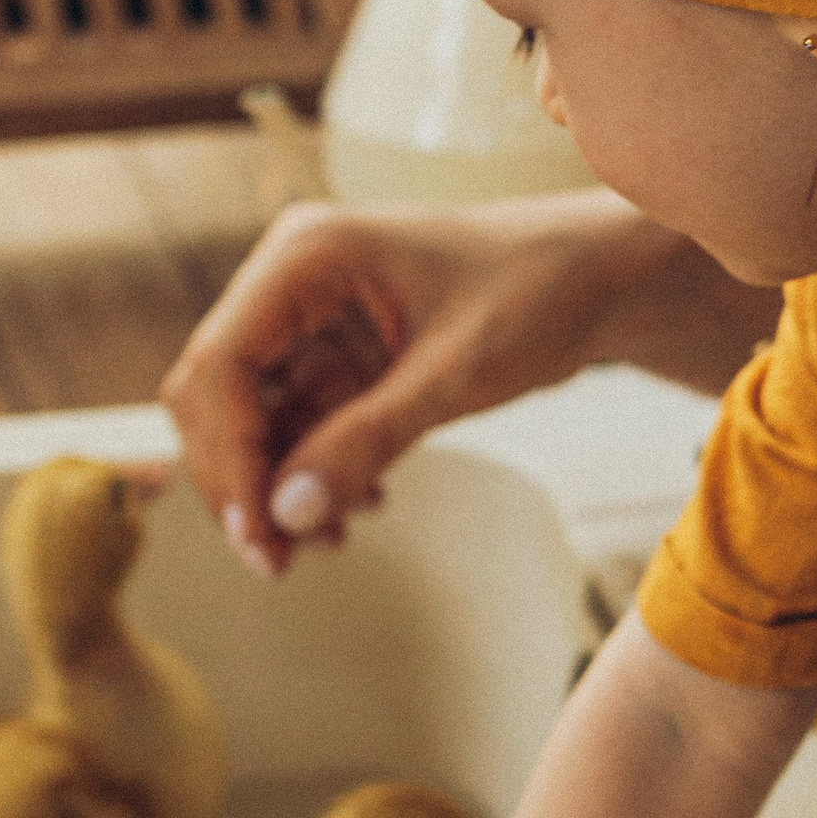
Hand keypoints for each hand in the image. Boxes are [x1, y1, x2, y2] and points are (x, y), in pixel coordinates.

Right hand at [161, 193, 638, 570]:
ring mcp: (312, 318)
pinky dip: (314, 471)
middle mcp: (293, 280)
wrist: (599, 279)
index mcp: (306, 255)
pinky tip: (360, 506)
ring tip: (330, 540)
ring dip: (278, 484)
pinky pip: (297, 424)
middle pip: (217, 393)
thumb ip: (369, 439)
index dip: (227, 457)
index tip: (257, 536)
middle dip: (242, 479)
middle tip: (275, 562)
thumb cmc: (538, 295)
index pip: (222, 365)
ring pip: (251, 417)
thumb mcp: (456, 373)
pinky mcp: (338, 354)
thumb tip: (286, 515)